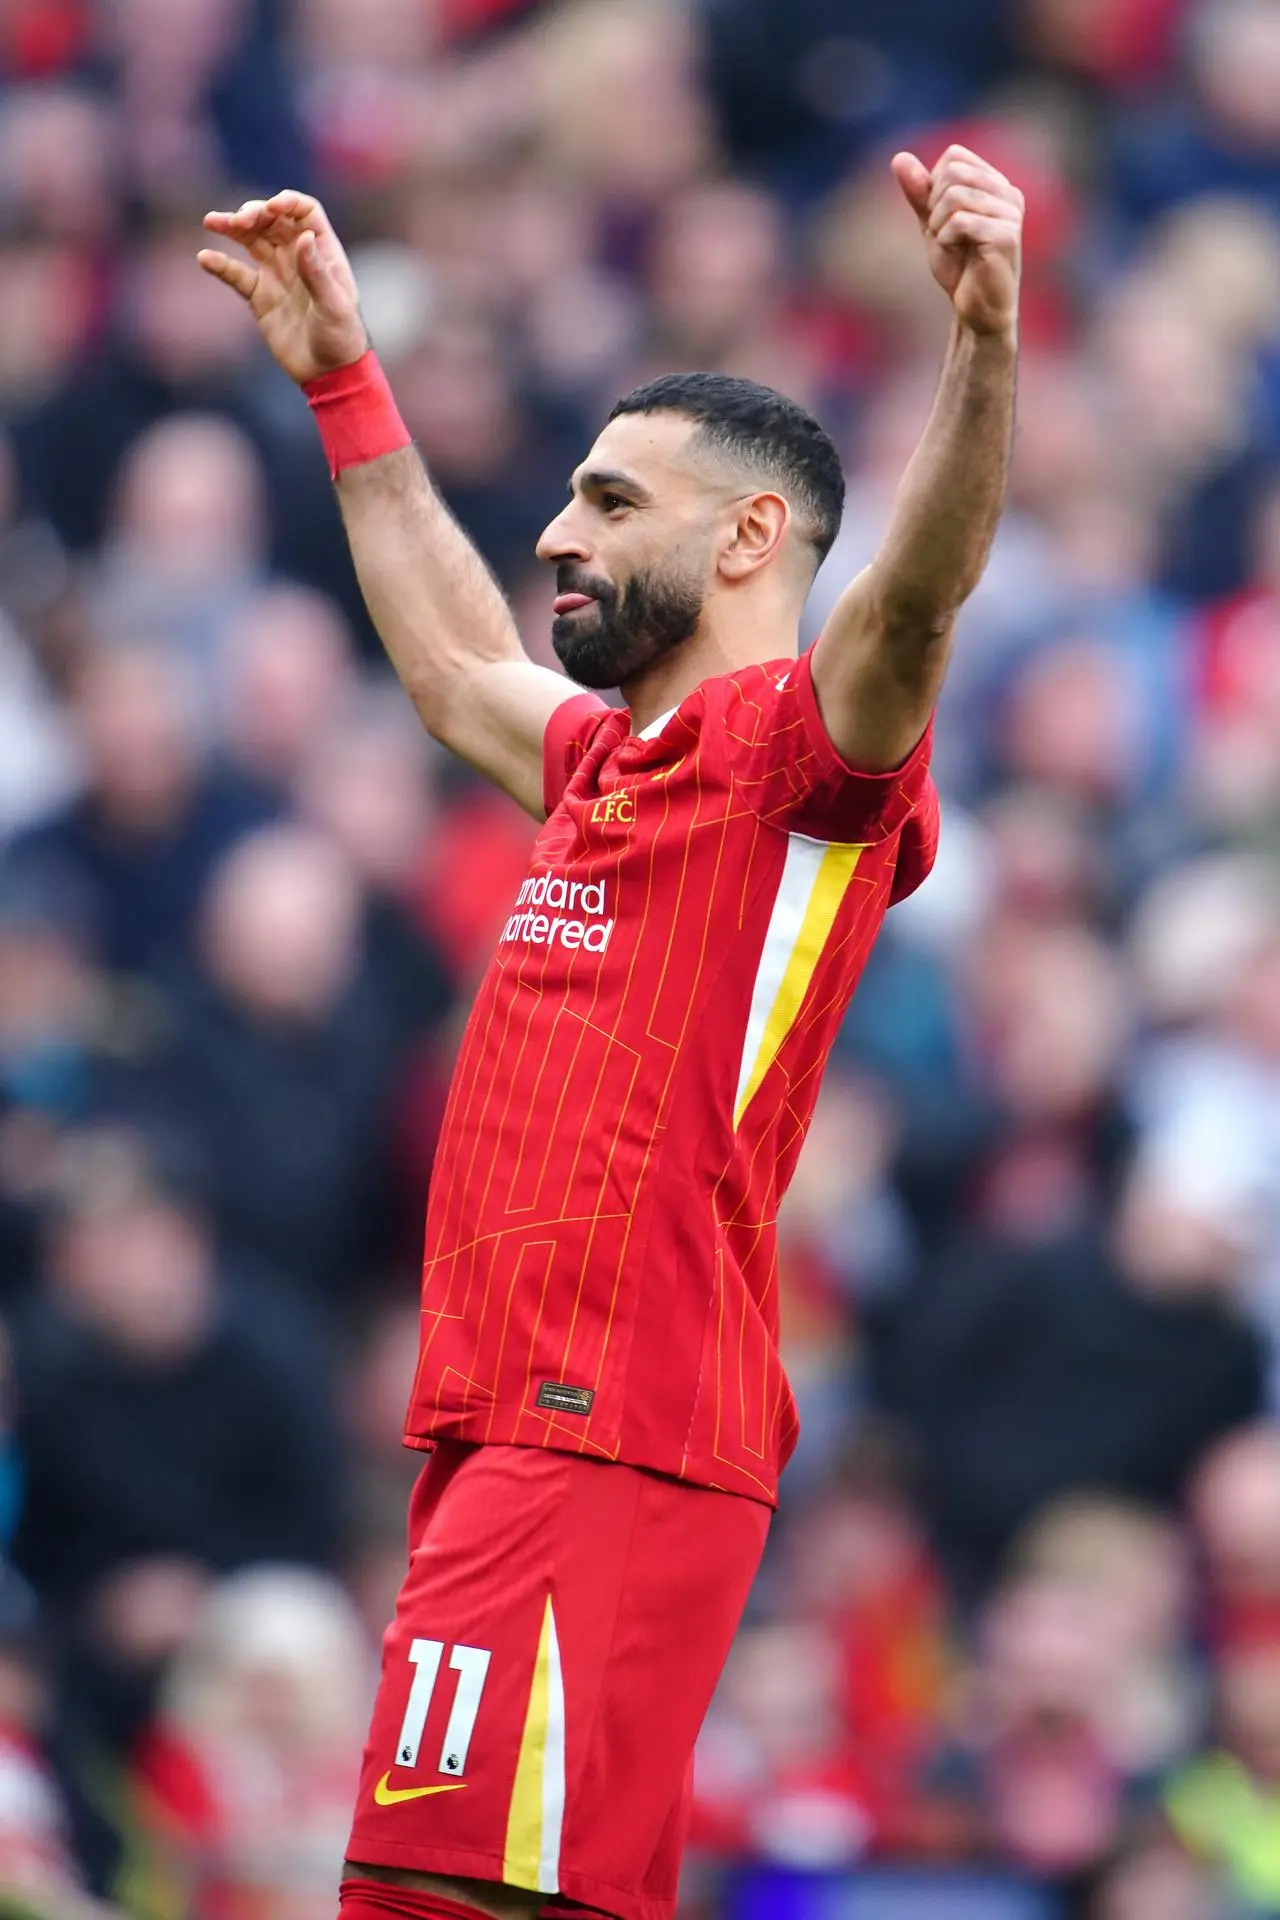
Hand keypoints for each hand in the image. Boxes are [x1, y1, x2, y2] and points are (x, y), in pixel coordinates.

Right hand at [198, 190, 368, 384]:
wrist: (328, 375)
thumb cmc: (342, 339)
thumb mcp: (335, 307)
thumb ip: (318, 273)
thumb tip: (303, 237)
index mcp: (323, 252)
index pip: (305, 212)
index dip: (288, 203)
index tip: (272, 207)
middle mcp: (298, 257)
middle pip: (272, 221)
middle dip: (254, 213)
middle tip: (238, 221)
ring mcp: (277, 274)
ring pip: (251, 240)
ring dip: (232, 227)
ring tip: (212, 221)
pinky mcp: (259, 296)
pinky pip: (236, 273)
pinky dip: (220, 264)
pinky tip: (205, 258)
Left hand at [892, 144, 1021, 338]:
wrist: (976, 309)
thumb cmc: (959, 266)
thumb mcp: (932, 223)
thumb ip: (919, 192)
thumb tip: (899, 157)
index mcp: (995, 184)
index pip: (954, 156)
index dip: (934, 183)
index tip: (939, 215)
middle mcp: (1008, 193)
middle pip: (954, 170)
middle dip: (935, 203)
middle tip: (942, 232)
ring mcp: (1010, 213)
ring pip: (956, 194)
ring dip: (939, 223)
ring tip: (950, 244)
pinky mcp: (1006, 235)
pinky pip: (961, 221)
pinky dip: (947, 238)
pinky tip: (956, 252)